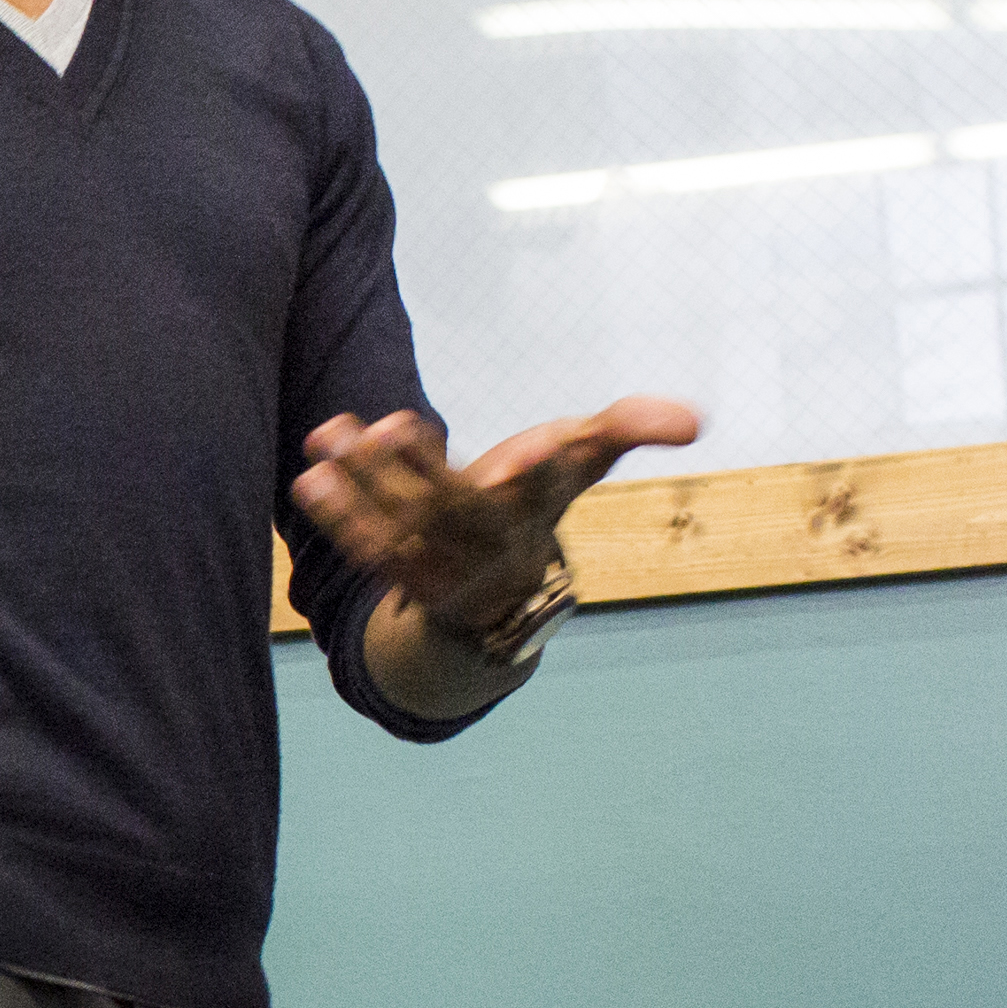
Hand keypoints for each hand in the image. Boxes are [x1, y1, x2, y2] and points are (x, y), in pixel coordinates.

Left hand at [290, 394, 701, 632]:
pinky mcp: (405, 579)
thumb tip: (697, 420)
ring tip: (327, 435)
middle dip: (420, 470)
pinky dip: (340, 518)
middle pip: (459, 510)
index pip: (549, 491)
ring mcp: (446, 568)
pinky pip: (372, 552)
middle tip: (385, 426)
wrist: (498, 588)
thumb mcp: (581, 458)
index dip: (543, 470)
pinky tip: (309, 480)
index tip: (535, 450)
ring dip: (365, 485)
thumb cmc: (539, 500)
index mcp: (541, 511)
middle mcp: (495, 547)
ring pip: (405, 529)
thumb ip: (628, 427)